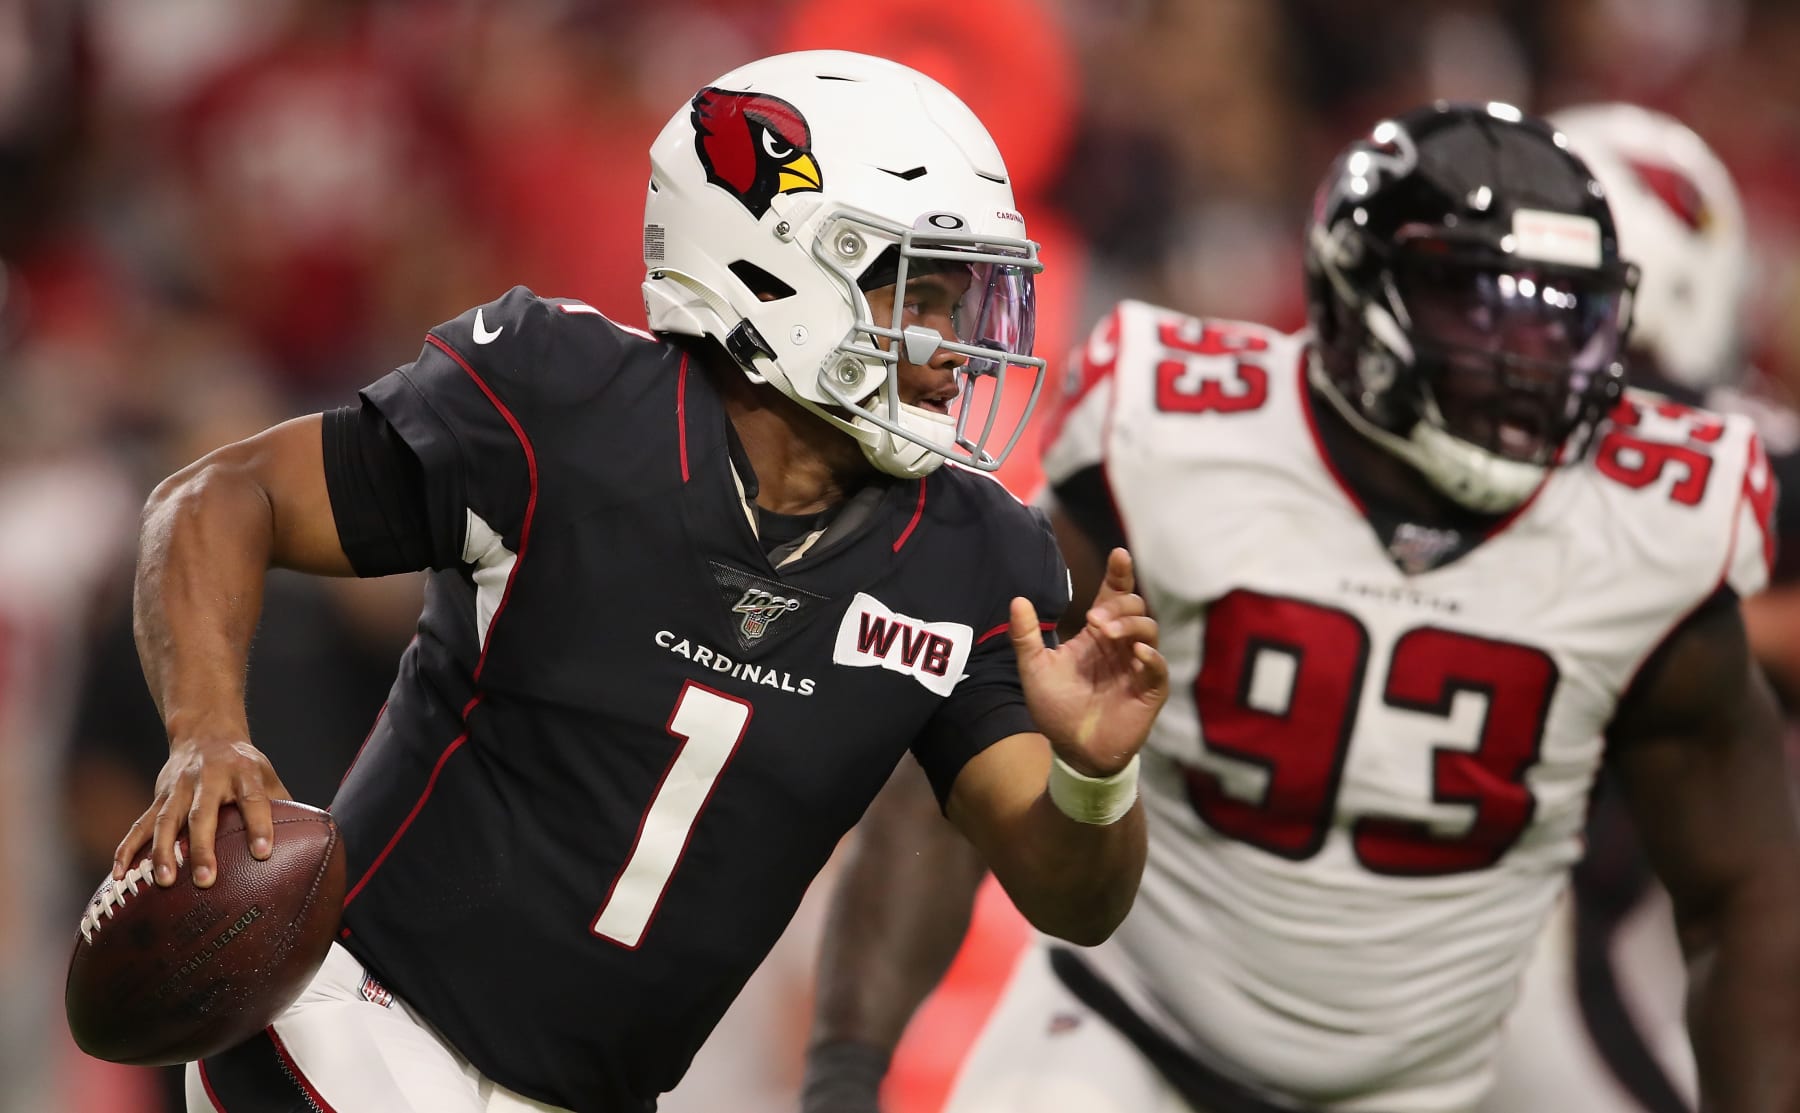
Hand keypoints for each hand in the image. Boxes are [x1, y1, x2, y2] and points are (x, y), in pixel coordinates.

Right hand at [112, 733, 290, 889]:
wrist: (205, 732)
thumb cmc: (244, 764)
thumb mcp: (267, 774)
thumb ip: (284, 803)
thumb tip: (314, 837)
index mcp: (242, 773)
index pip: (254, 800)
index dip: (259, 825)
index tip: (263, 853)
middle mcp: (207, 778)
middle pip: (203, 814)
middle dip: (203, 847)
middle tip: (206, 879)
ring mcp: (178, 788)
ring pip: (166, 821)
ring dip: (163, 851)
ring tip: (164, 881)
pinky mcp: (159, 797)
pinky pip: (139, 825)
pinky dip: (128, 849)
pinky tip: (120, 875)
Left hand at [1010, 548, 1168, 775]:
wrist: (1072, 750)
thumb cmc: (1055, 709)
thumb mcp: (1034, 670)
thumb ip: (1026, 637)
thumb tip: (1017, 599)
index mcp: (1096, 636)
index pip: (1113, 595)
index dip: (1119, 575)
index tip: (1118, 555)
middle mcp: (1119, 645)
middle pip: (1134, 607)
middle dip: (1118, 605)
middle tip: (1094, 620)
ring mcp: (1137, 666)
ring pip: (1148, 630)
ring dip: (1129, 625)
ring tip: (1108, 633)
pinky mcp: (1149, 690)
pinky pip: (1158, 667)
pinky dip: (1150, 656)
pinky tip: (1135, 652)